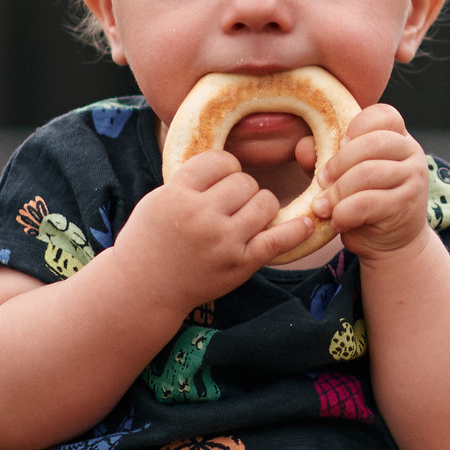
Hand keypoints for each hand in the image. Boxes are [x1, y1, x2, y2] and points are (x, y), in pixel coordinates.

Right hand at [119, 148, 311, 310]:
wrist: (142, 288)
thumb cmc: (149, 240)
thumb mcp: (159, 198)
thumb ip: (191, 180)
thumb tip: (231, 161)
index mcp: (178, 195)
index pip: (220, 161)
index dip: (224, 168)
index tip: (219, 181)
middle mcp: (202, 216)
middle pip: (245, 181)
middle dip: (240, 190)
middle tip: (227, 206)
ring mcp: (224, 241)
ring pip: (265, 202)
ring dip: (260, 206)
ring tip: (244, 218)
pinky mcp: (240, 264)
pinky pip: (278, 240)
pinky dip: (297, 230)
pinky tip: (307, 223)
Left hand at [314, 105, 433, 260]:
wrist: (392, 242)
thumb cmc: (364, 201)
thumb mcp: (342, 175)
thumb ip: (323, 156)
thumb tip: (303, 147)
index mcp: (397, 137)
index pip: (383, 115)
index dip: (357, 126)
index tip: (339, 145)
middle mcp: (411, 153)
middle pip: (373, 143)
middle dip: (339, 163)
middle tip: (321, 181)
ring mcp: (413, 178)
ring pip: (368, 173)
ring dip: (337, 192)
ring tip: (322, 207)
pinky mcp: (406, 205)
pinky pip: (367, 203)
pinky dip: (344, 212)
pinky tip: (337, 220)